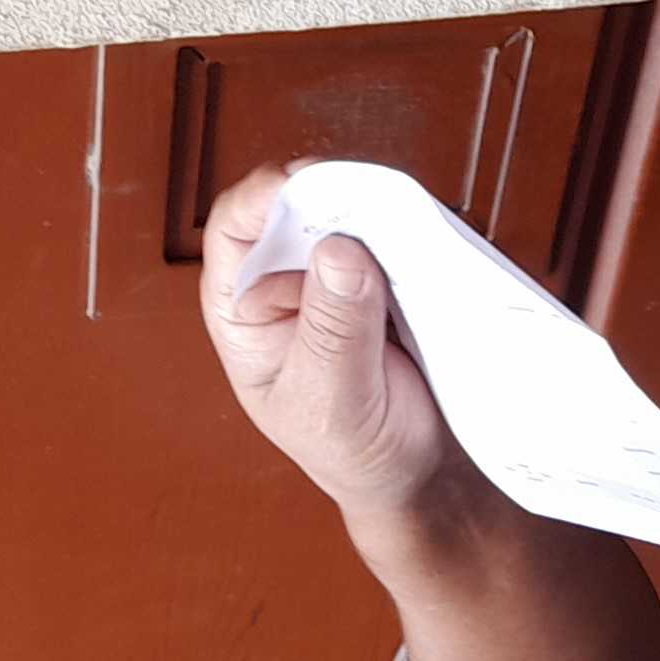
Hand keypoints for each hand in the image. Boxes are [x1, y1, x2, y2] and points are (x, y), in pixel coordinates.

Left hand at [197, 161, 470, 516]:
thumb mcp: (333, 401)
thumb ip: (335, 331)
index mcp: (247, 312)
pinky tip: (426, 244)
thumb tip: (339, 251)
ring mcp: (342, 274)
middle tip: (366, 199)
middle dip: (329, 196)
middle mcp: (288, 282)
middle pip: (295, 209)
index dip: (260, 200)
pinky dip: (412, 231)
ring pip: (350, 214)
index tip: (297, 186)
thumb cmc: (355, 449)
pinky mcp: (392, 273)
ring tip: (403, 226)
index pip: (233, 233)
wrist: (422, 474)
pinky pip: (398, 234)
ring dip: (377, 212)